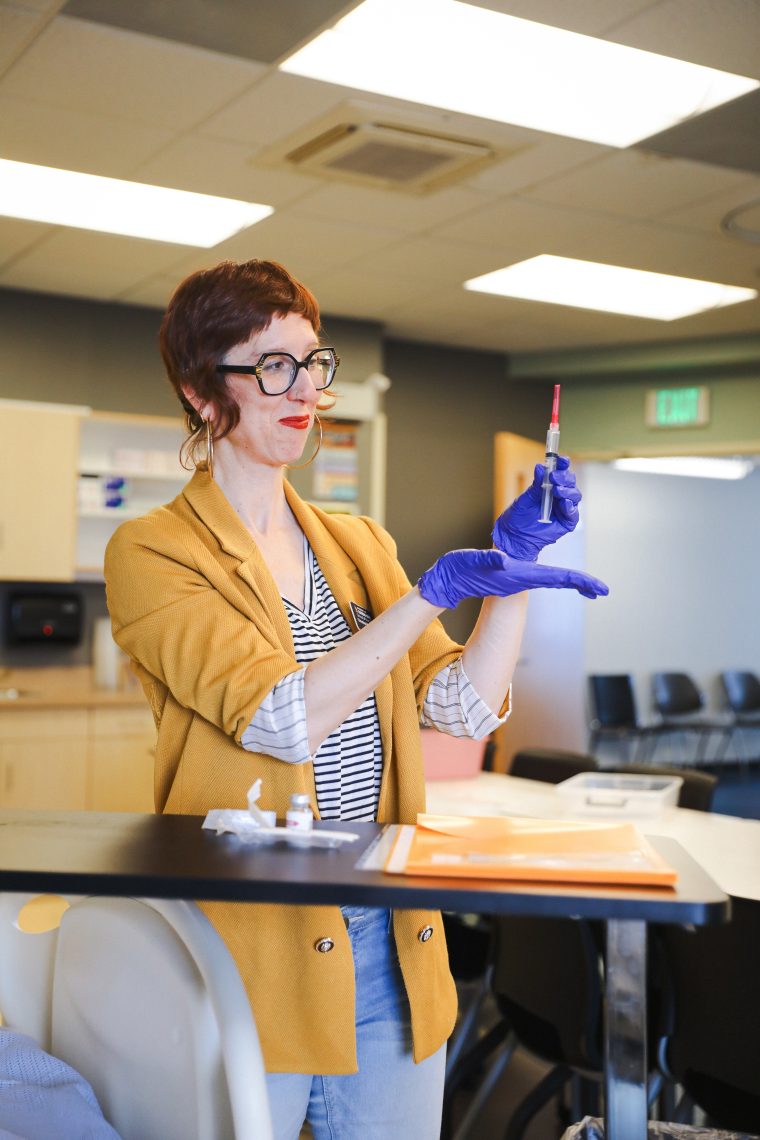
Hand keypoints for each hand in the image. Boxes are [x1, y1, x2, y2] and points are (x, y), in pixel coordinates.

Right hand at [417, 548, 608, 608]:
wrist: (449, 580)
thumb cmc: (460, 571)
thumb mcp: (474, 562)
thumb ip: (488, 560)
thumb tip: (502, 559)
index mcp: (520, 575)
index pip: (556, 577)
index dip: (579, 580)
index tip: (600, 589)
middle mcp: (524, 577)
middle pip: (560, 580)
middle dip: (582, 584)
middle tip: (604, 590)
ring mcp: (521, 575)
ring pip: (554, 578)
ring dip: (573, 581)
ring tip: (591, 586)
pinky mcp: (516, 571)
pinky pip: (544, 574)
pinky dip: (559, 575)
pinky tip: (567, 577)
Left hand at [493, 456, 580, 560]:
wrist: (514, 536)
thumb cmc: (519, 516)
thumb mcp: (526, 498)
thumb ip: (536, 485)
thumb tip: (540, 467)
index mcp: (551, 486)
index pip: (561, 472)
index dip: (562, 464)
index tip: (560, 459)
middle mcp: (560, 495)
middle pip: (570, 482)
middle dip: (564, 477)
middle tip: (554, 477)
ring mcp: (564, 509)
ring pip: (574, 495)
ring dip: (567, 491)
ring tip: (556, 490)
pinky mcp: (567, 522)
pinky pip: (573, 513)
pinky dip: (570, 507)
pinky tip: (563, 503)